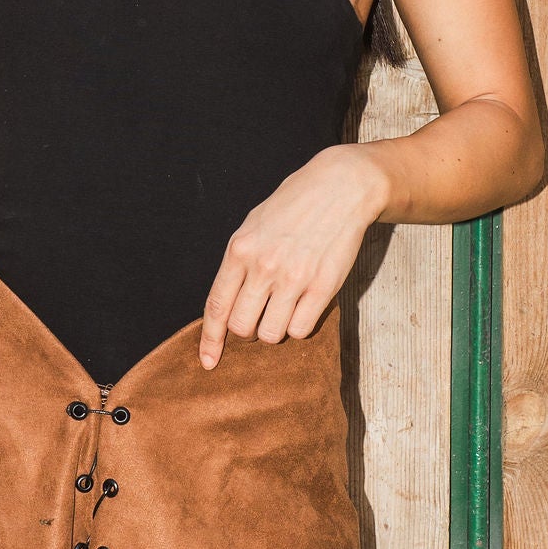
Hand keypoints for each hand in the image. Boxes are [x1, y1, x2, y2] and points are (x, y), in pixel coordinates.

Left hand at [198, 143, 392, 365]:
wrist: (340, 187)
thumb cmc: (294, 205)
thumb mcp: (254, 225)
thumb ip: (239, 261)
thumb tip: (227, 301)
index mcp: (240, 250)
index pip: (217, 306)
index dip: (210, 340)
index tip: (207, 361)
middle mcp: (263, 266)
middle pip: (241, 327)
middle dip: (246, 332)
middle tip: (259, 318)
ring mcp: (293, 278)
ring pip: (270, 334)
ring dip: (274, 330)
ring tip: (284, 310)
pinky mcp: (322, 287)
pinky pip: (300, 330)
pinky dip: (298, 327)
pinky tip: (303, 308)